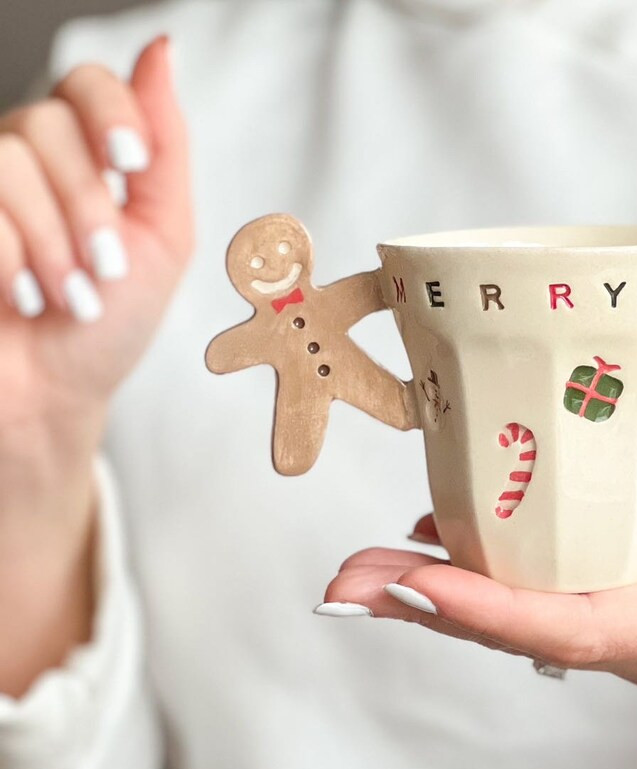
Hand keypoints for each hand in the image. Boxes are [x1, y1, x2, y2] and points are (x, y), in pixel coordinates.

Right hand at [0, 37, 191, 695]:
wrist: (56, 396)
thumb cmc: (110, 323)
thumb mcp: (163, 237)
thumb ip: (164, 148)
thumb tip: (162, 48)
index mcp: (76, 156)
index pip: (84, 83)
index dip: (110, 112)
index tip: (133, 163)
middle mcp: (15, 158)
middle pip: (44, 124)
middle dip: (88, 209)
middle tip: (101, 273)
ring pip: (5, 160)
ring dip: (51, 245)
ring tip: (65, 297)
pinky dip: (9, 263)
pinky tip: (16, 299)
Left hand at [324, 376, 636, 727]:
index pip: (588, 625)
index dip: (497, 608)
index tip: (419, 580)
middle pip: (532, 637)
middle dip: (433, 608)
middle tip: (345, 577)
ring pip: (535, 635)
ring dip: (449, 602)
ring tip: (368, 565)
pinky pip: (559, 621)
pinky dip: (495, 594)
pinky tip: (447, 556)